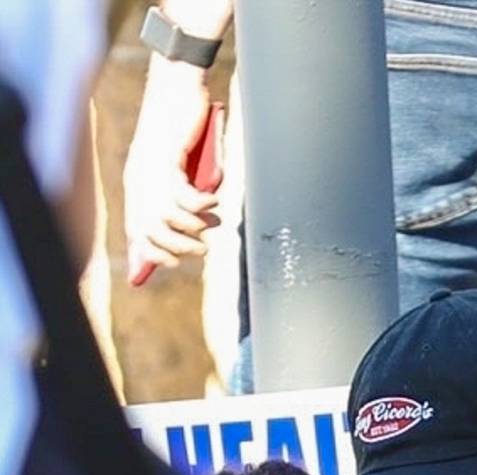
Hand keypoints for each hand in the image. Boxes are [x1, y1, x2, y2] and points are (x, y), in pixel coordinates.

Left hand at [122, 57, 220, 279]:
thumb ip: (174, 191)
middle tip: (201, 248)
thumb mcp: (172, 163)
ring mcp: (151, 169)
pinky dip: (201, 205)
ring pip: (167, 218)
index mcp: (136, 184)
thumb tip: (190, 227)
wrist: (176, 85)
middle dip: (178, 248)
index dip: (154, 254)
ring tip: (212, 223)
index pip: (136, 232)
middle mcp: (139, 179)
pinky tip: (214, 200)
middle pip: (151, 232)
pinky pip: (184, 196)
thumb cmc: (178, 124)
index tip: (175, 262)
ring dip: (193, 229)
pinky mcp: (168, 156)